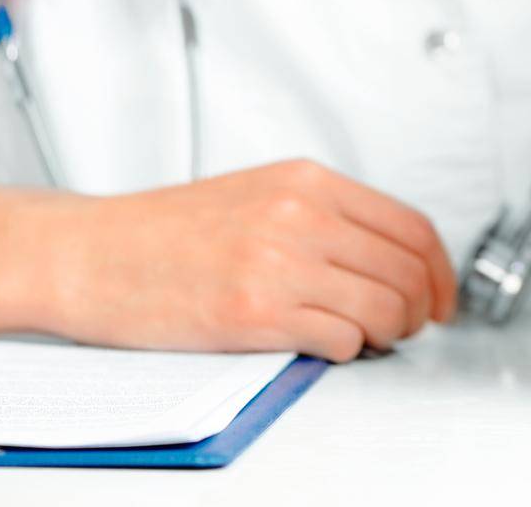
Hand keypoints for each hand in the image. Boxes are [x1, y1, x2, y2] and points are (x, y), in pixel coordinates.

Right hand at [29, 160, 457, 359]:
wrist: (89, 253)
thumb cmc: (164, 232)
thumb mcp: (258, 193)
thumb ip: (323, 213)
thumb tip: (389, 254)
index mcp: (306, 181)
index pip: (411, 226)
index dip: (440, 270)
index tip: (441, 295)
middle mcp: (300, 214)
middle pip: (407, 270)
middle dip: (420, 308)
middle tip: (409, 326)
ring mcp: (280, 263)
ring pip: (385, 308)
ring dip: (389, 333)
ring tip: (368, 338)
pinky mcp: (256, 313)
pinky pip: (342, 340)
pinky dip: (348, 350)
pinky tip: (327, 345)